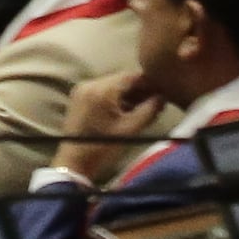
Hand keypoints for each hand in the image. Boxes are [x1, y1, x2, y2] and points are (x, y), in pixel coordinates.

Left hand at [49, 67, 168, 184]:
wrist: (74, 163)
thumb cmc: (103, 148)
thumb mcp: (131, 129)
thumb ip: (149, 110)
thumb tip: (162, 97)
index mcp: (102, 89)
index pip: (132, 76)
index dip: (150, 83)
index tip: (164, 92)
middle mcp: (90, 83)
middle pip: (122, 79)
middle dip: (141, 90)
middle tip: (158, 102)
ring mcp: (82, 90)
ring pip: (113, 86)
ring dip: (129, 95)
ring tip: (147, 108)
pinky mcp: (79, 98)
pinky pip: (103, 92)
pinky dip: (117, 99)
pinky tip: (129, 111)